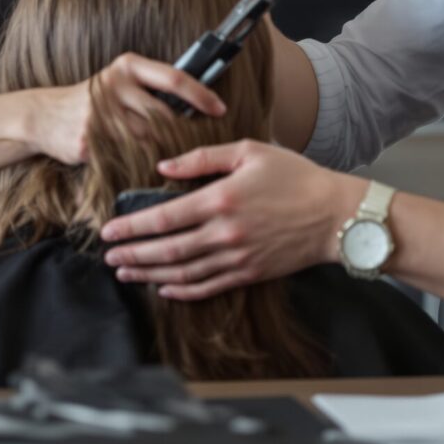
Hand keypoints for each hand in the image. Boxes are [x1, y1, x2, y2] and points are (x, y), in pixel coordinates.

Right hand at [22, 53, 227, 165]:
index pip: (174, 78)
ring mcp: (100, 114)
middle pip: (164, 115)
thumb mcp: (119, 81)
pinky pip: (128, 156)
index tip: (220, 110)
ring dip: (165, 152)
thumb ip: (151, 89)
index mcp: (126, 66)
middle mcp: (114, 86)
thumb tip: (198, 103)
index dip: (201, 95)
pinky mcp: (90, 140)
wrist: (43, 116)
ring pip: (149, 139)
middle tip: (201, 146)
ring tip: (178, 161)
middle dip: (184, 133)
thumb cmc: (93, 100)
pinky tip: (149, 168)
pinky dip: (142, 163)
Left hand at [98, 139, 362, 299]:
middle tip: (107, 256)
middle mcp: (224, 234)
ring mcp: (237, 258)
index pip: (164, 218)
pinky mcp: (249, 273)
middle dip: (132, 254)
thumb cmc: (294, 176)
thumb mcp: (249, 152)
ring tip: (125, 273)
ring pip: (183, 273)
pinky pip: (209, 287)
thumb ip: (202, 158)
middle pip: (167, 250)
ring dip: (149, 275)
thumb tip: (163, 167)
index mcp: (220, 200)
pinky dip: (183, 291)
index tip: (108, 230)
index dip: (132, 227)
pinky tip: (164, 289)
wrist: (335, 214)